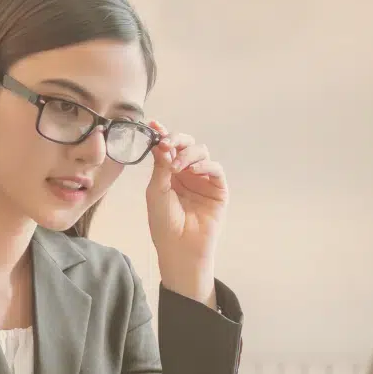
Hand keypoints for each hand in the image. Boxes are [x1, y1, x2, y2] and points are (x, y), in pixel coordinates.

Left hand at [145, 122, 227, 300]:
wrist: (179, 248)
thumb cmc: (164, 224)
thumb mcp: (156, 191)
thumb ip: (161, 166)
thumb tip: (162, 141)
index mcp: (169, 173)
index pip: (168, 148)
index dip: (163, 135)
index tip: (154, 125)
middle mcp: (187, 173)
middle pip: (187, 145)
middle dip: (177, 140)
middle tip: (168, 143)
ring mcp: (203, 180)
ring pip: (201, 152)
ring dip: (189, 154)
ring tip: (177, 166)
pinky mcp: (218, 189)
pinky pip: (215, 169)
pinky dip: (205, 165)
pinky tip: (193, 170)